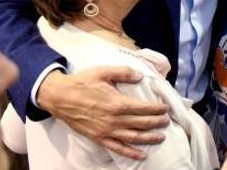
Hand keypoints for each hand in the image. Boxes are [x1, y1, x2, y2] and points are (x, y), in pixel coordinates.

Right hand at [37, 67, 169, 159]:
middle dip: (157, 123)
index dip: (157, 109)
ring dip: (149, 138)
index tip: (166, 108)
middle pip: (141, 123)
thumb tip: (140, 76)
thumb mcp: (103, 71)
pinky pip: (117, 148)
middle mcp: (114, 119)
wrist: (60, 97)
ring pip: (133, 137)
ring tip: (161, 137)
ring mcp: (107, 131)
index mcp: (117, 103)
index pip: (143, 108)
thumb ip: (124, 72)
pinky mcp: (99, 138)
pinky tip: (142, 155)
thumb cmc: (82, 83)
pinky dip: (131, 153)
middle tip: (167, 122)